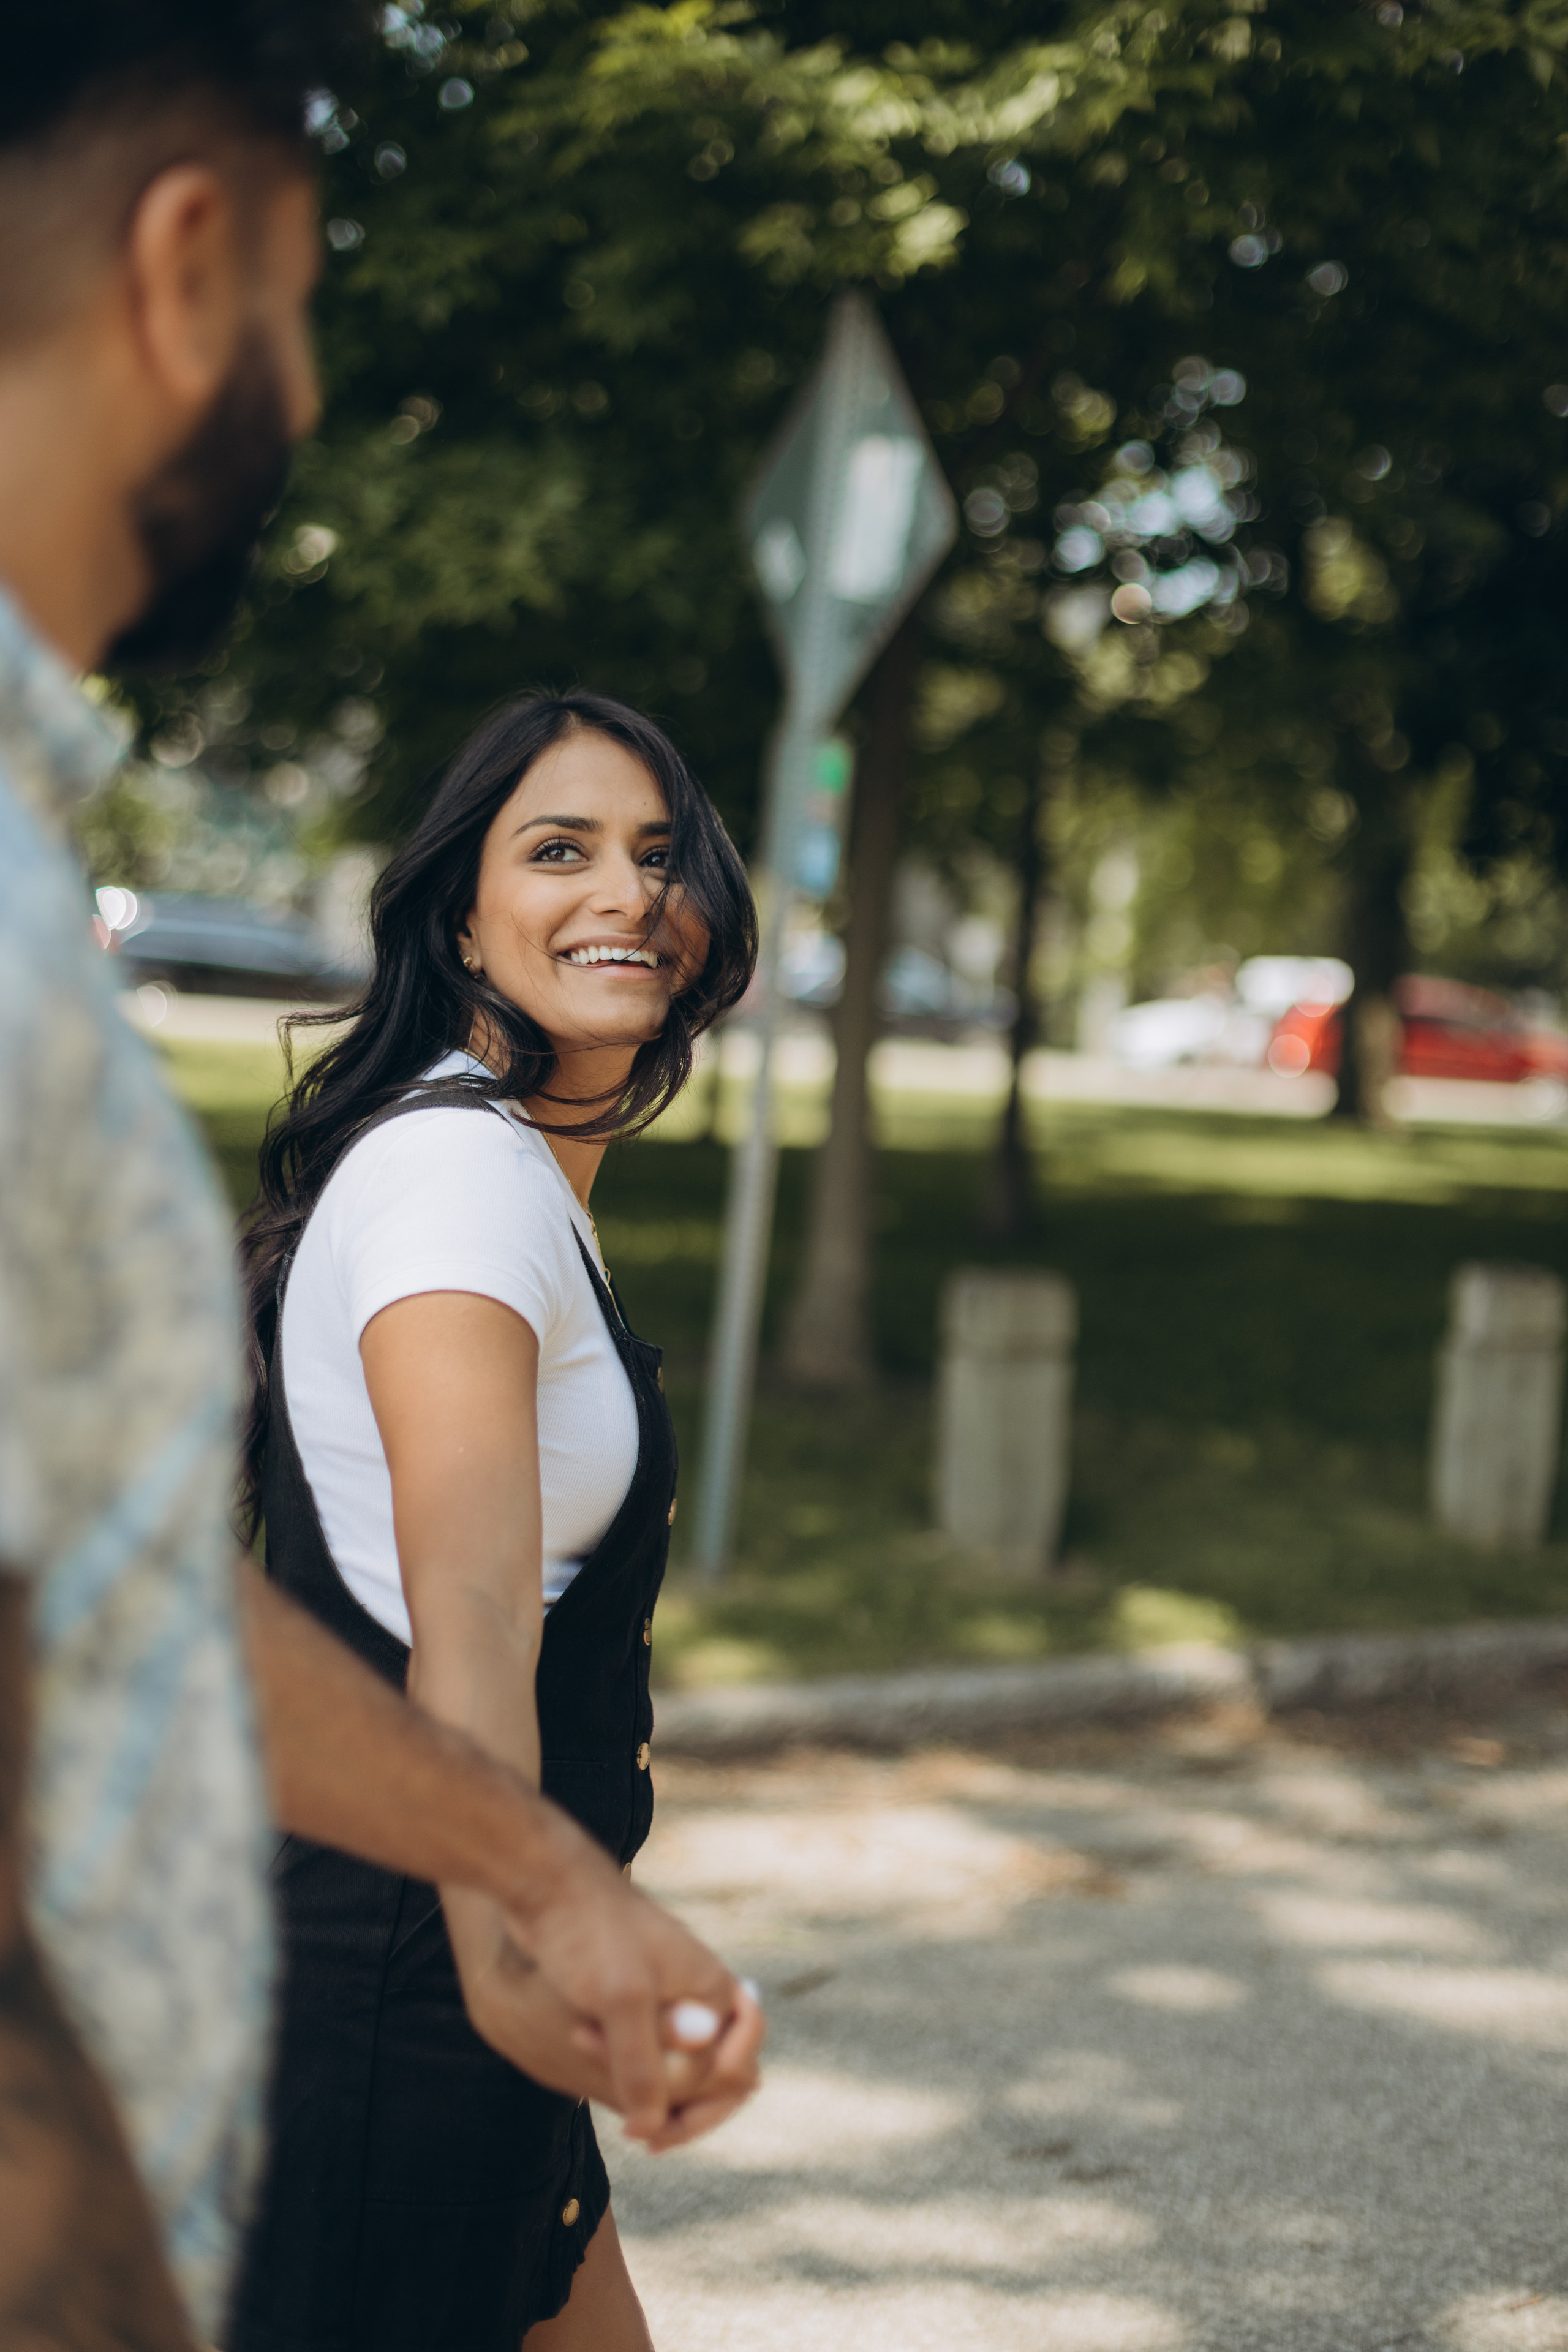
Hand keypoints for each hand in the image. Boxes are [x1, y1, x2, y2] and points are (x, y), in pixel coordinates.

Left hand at [495, 1832, 764, 2141]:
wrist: (546, 1882)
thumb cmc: (589, 1931)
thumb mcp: (619, 2000)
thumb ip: (642, 2065)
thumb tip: (652, 2128)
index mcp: (710, 1989)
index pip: (733, 2071)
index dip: (700, 2103)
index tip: (652, 2117)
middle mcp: (696, 1994)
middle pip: (710, 2075)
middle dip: (666, 2094)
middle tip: (618, 2096)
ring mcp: (665, 1994)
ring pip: (672, 2064)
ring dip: (635, 2075)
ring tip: (581, 2044)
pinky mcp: (633, 1996)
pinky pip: (644, 2047)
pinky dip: (617, 2058)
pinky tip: (581, 2045)